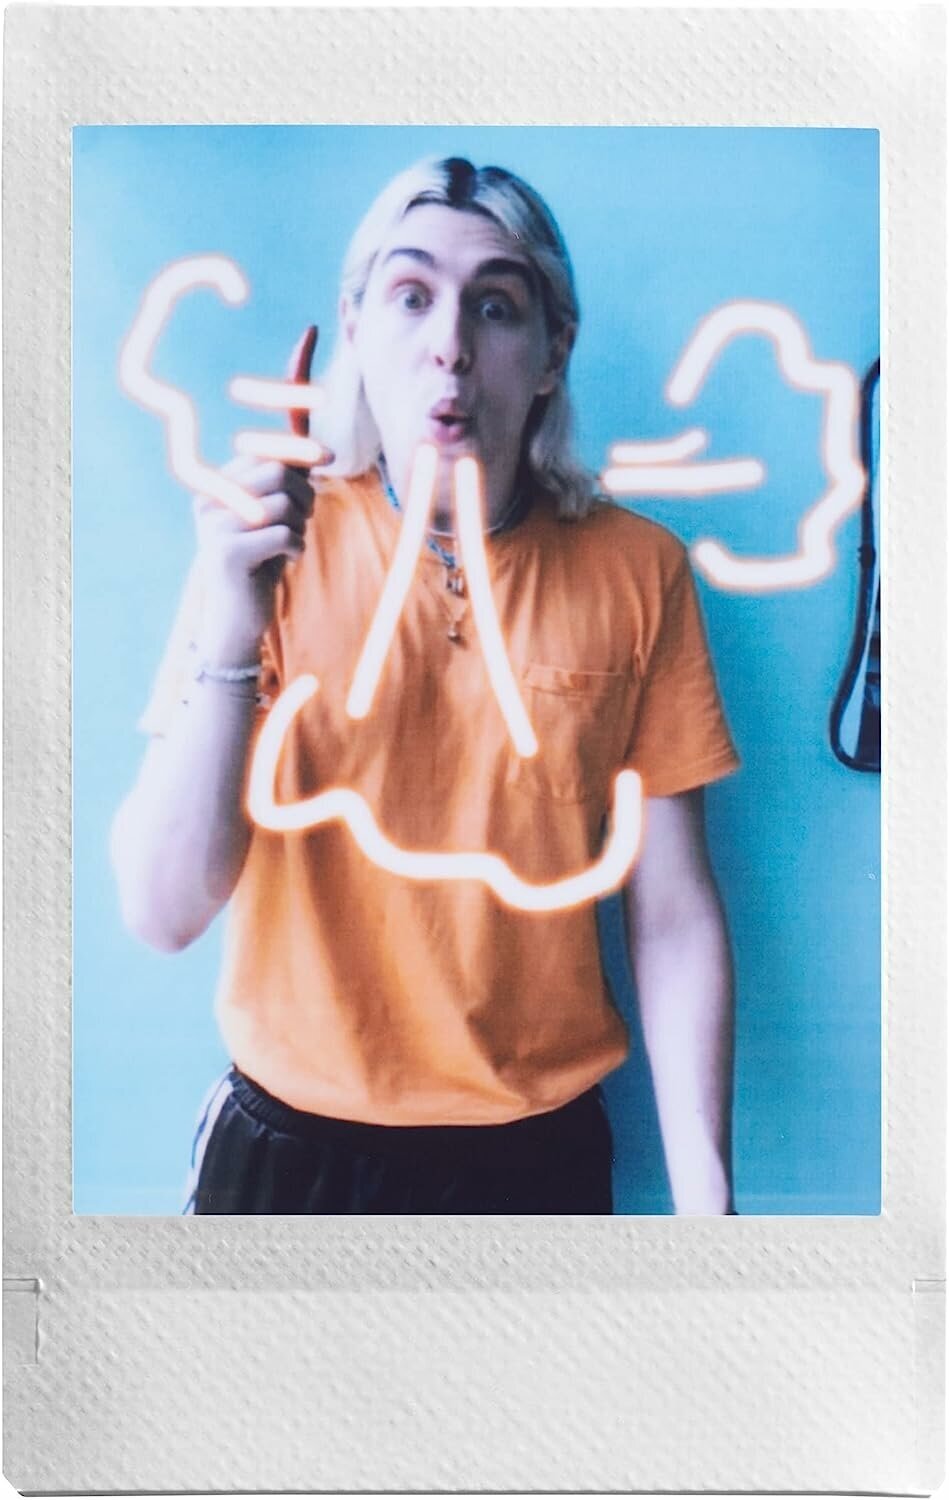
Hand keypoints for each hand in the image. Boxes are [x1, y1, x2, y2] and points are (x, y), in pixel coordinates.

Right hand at [193, 326, 330, 665]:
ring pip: (287, 500)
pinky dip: (293, 549)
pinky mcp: (223, 549)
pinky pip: (283, 533)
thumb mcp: (279, 519)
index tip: (309, 332)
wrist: (234, 620)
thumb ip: (293, 487)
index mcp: (225, 478)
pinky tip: (279, 563)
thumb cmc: (261, 565)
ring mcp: (213, 518)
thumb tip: (320, 455)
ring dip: (300, 525)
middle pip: (286, 468)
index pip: (268, 430)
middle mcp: (212, 490)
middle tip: (293, 525)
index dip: (291, 380)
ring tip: (282, 545)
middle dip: (304, 498)